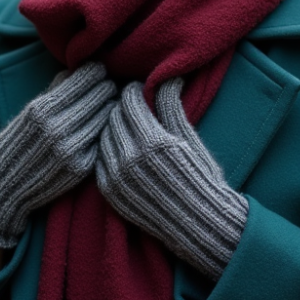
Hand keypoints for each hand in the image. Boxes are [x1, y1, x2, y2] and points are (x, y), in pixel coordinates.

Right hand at [0, 62, 114, 248]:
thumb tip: (79, 69)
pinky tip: (102, 126)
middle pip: (100, 96)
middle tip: (109, 86)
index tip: (98, 71)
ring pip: (105, 117)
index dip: (96, 72)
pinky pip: (101, 140)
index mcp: (42, 109)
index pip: (85, 79)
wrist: (4, 186)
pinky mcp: (81, 168)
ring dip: (110, 108)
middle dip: (107, 88)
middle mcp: (57, 128)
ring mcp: (71, 150)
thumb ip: (55, 90)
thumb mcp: (29, 111)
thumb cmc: (17, 143)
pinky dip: (104, 131)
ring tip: (108, 103)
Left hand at [95, 78, 248, 280]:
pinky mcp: (109, 194)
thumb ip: (171, 106)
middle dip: (120, 108)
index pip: (128, 103)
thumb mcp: (188, 137)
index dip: (132, 91)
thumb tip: (168, 78)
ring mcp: (117, 178)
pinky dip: (107, 151)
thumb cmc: (200, 176)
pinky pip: (99, 161)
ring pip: (103, 138)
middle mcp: (131, 159)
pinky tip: (119, 148)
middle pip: (112, 118)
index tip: (137, 89)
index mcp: (153, 141)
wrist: (198, 221)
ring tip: (124, 126)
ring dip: (111, 128)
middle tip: (128, 105)